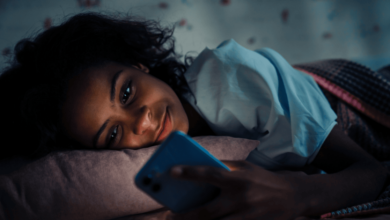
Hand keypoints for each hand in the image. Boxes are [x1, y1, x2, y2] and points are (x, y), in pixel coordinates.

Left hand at [166, 160, 307, 219]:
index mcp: (238, 178)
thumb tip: (199, 167)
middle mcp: (241, 198)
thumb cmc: (263, 178)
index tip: (171, 172)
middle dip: (184, 216)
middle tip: (168, 216)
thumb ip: (224, 167)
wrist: (293, 196)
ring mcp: (246, 215)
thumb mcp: (245, 167)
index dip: (189, 172)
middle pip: (207, 211)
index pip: (210, 174)